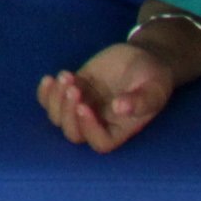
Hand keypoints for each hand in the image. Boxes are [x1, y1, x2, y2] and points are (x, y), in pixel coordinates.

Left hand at [40, 41, 174, 152]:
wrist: (144, 58)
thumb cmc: (154, 78)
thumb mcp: (154, 90)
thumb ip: (140, 101)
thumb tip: (119, 108)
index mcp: (120, 129)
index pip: (100, 142)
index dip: (89, 129)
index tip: (85, 106)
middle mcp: (99, 122)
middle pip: (73, 133)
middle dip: (67, 113)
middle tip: (74, 88)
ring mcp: (84, 106)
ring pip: (58, 117)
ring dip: (56, 99)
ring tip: (67, 77)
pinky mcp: (74, 90)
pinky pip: (50, 100)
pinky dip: (45, 92)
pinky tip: (51, 78)